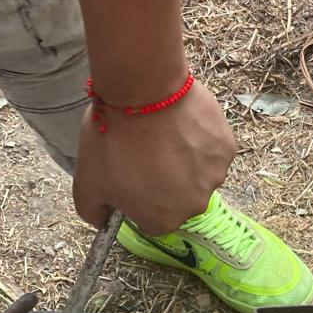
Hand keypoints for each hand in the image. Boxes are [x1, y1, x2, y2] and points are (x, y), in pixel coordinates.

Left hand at [73, 79, 236, 234]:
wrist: (143, 92)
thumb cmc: (114, 140)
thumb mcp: (87, 182)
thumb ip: (92, 210)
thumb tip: (101, 220)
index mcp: (163, 220)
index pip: (151, 219)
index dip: (138, 198)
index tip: (130, 176)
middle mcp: (194, 206)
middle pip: (178, 199)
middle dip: (164, 181)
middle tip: (147, 152)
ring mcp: (214, 177)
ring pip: (197, 174)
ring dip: (184, 161)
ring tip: (164, 134)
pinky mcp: (226, 149)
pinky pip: (211, 150)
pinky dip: (199, 140)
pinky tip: (182, 123)